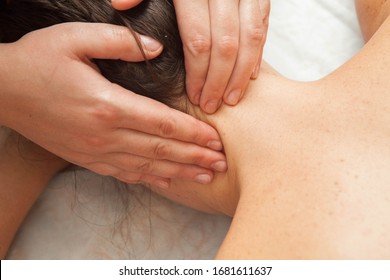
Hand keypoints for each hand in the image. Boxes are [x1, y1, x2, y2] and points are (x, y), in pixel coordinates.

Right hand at [0, 22, 225, 187]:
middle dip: (196, 157)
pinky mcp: (86, 158)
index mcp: (108, 104)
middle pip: (162, 149)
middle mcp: (105, 134)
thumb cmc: (37, 61)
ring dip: (180, 172)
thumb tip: (157, 50)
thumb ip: (120, 42)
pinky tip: (168, 181)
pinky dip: (150, 178)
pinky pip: (125, 173)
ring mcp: (95, 151)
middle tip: (223, 164)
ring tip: (206, 177)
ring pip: (147, 166)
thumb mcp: (74, 38)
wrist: (2, 90)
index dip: (194, 133)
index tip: (217, 139)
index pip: (163, 123)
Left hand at [112, 0, 270, 113]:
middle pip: (226, 45)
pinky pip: (263, 25)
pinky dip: (258, 52)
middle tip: (212, 105)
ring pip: (251, 38)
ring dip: (242, 73)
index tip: (195, 96)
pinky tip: (250, 75)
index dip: (198, 74)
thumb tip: (120, 4)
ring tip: (232, 98)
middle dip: (219, 80)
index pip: (199, 41)